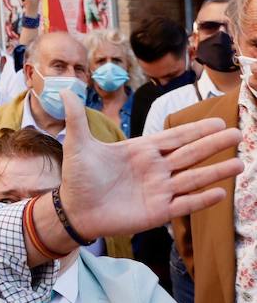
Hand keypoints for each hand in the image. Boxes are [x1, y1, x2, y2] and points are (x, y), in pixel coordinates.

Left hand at [58, 91, 242, 239]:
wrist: (73, 210)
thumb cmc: (78, 178)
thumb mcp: (78, 145)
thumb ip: (77, 118)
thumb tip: (64, 91)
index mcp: (141, 151)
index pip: (175, 137)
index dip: (196, 130)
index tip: (219, 121)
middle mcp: (155, 169)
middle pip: (190, 154)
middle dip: (213, 145)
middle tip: (239, 134)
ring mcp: (159, 190)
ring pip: (193, 178)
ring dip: (216, 172)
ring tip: (241, 163)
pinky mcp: (157, 211)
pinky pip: (184, 204)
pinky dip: (201, 199)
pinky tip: (220, 193)